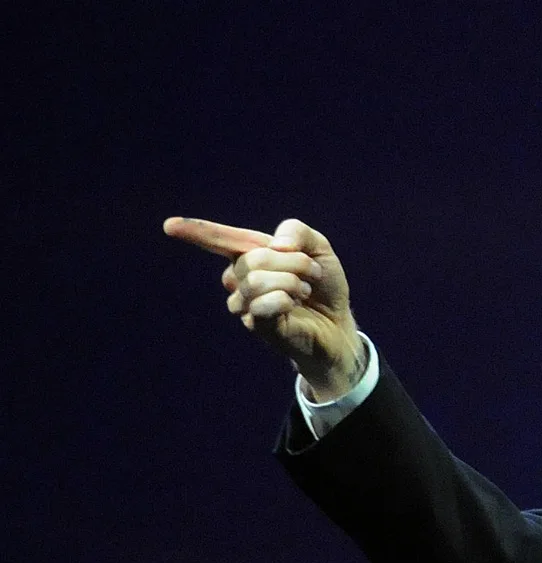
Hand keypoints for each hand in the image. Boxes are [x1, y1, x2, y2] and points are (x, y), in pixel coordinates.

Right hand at [163, 216, 364, 400]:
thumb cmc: (322, 285)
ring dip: (292, 280)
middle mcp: (239, 278)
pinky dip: (286, 299)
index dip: (196, 231)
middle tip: (312, 272)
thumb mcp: (318, 247)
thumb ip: (296, 231)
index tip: (169, 226)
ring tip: (304, 290)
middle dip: (293, 261)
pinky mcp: (255, 325)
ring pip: (254, 281)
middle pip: (252, 258)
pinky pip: (262, 304)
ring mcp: (244, 303)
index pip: (219, 240)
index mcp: (250, 253)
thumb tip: (276, 245)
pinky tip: (294, 304)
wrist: (338, 322)